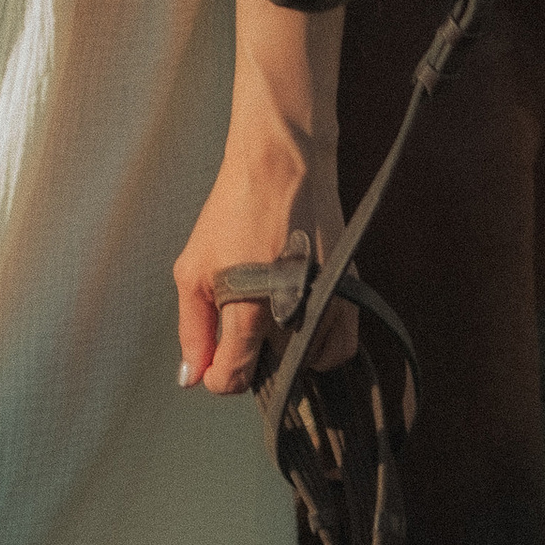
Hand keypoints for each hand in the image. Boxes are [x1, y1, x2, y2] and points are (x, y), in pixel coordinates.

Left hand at [172, 138, 357, 399]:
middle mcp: (294, 314)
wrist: (283, 166)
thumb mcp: (193, 268)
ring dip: (288, 353)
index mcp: (250, 310)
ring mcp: (329, 304)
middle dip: (253, 361)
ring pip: (309, 363)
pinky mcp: (352, 292)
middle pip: (272, 373)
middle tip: (241, 329)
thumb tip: (192, 377)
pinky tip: (300, 320)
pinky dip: (320, 345)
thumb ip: (193, 329)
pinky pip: (340, 345)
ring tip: (271, 316)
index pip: (234, 378)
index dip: (219, 378)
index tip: (215, 363)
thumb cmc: (232, 212)